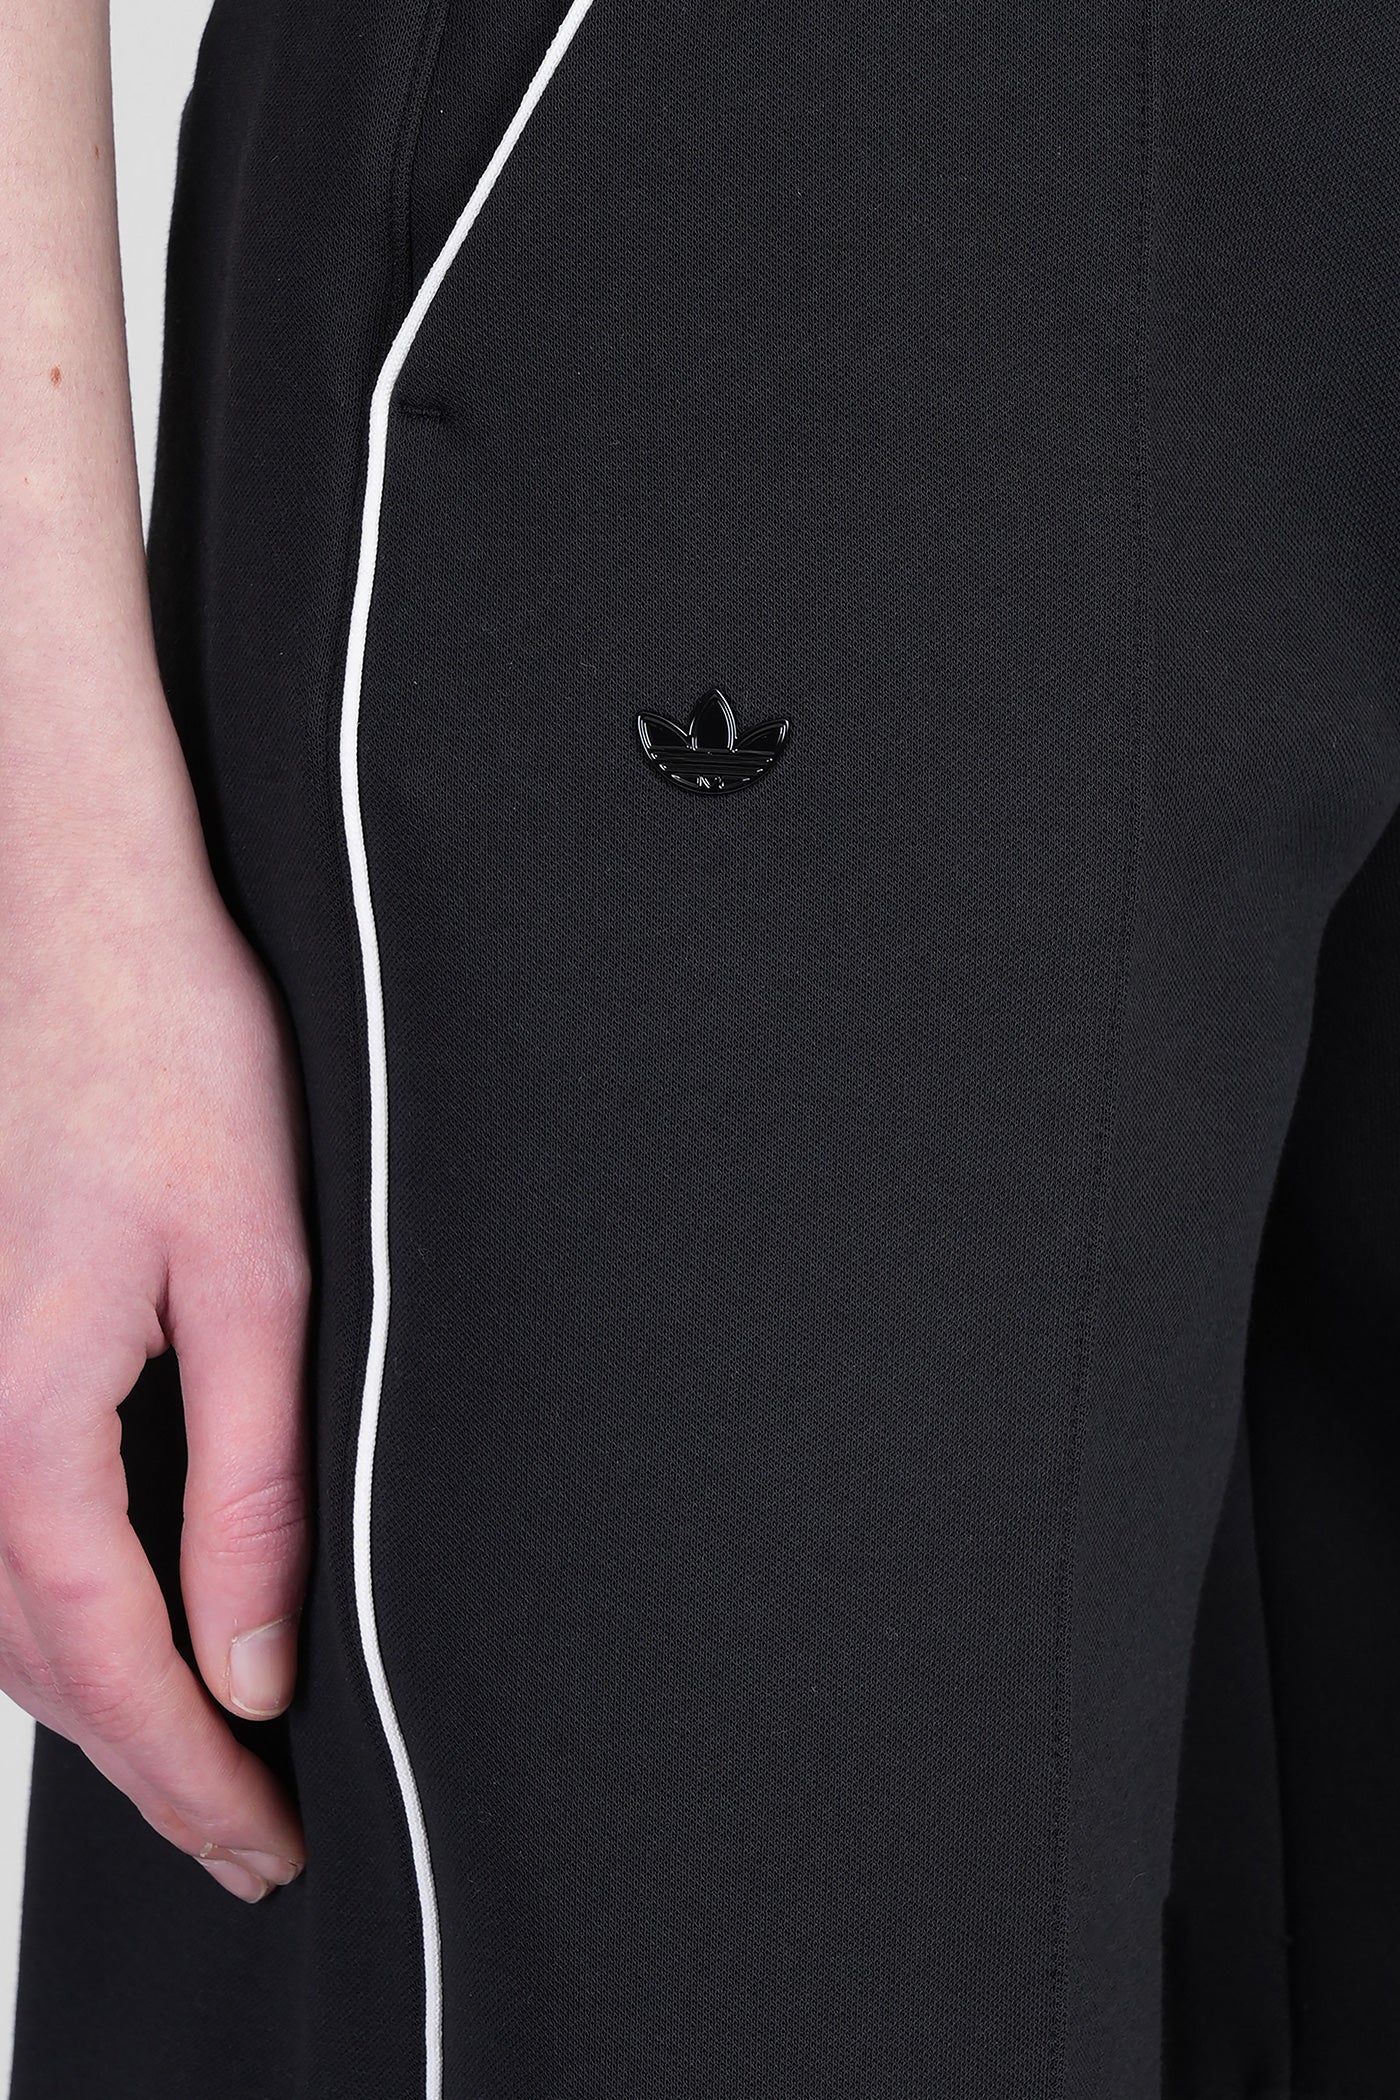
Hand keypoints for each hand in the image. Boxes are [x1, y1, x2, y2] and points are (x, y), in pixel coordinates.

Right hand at [0, 816, 311, 1902]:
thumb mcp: (248, 1274)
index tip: (261, 1843)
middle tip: (241, 1838)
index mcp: (30, 1412)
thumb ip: (246, 1478)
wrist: (71, 915)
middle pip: (36, 1660)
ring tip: (189, 1757)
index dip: (189, 1776)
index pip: (110, 1660)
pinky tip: (107, 1621)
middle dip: (144, 1766)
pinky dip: (44, 1615)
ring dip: (89, 1700)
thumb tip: (254, 1652)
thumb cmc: (164, 1054)